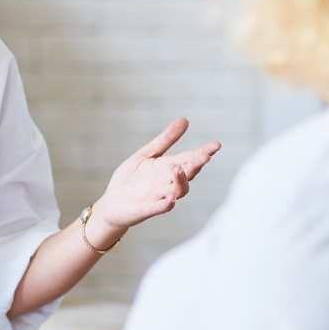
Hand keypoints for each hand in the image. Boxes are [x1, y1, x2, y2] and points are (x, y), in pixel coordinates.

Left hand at [94, 118, 219, 230]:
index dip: (203, 152)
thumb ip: (165, 139)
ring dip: (180, 181)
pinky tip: (170, 200)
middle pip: (187, 174)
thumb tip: (185, 120)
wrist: (111, 202)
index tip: (216, 145)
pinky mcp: (147, 209)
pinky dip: (166, 204)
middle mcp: (168, 182)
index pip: (189, 159)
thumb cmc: (131, 179)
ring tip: (178, 169)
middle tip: (206, 156)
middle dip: (197, 165)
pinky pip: (160, 208)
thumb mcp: (146, 154)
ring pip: (178, 191)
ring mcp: (159, 196)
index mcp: (169, 168)